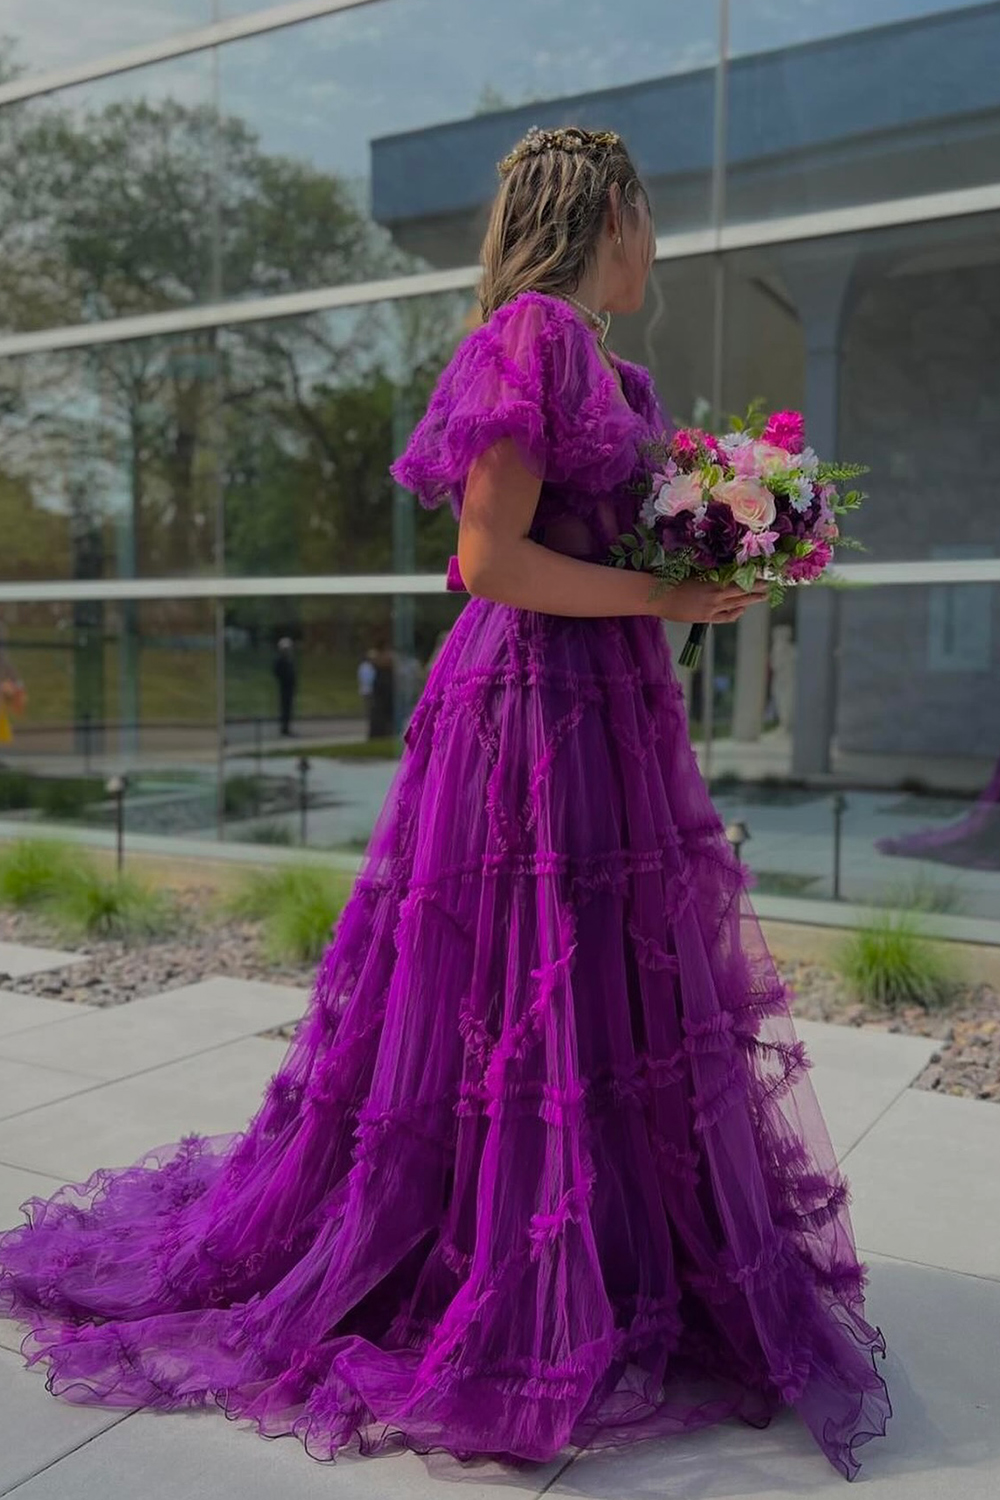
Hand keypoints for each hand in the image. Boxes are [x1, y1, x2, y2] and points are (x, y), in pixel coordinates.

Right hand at [651, 576, 769, 624]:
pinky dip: (736, 612)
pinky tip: (742, 609)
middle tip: (771, 584)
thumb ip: (711, 576)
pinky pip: (727, 616)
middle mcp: (716, 594)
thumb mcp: (695, 575)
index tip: (764, 573)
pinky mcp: (706, 617)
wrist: (659, 597)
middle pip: (743, 591)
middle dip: (758, 588)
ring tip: (763, 597)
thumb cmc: (673, 582)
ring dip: (752, 600)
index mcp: (713, 581)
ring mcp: (712, 607)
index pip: (739, 578)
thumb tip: (724, 572)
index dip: (753, 577)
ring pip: (738, 603)